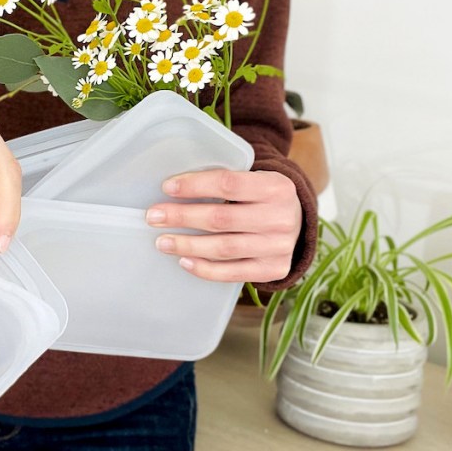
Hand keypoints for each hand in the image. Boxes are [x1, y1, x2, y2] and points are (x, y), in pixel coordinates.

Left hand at [145, 169, 300, 282]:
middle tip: (154, 216)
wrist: (297, 221)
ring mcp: (278, 247)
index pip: (229, 184)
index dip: (195, 186)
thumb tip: (173, 188)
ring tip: (163, 241)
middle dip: (182, 217)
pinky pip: (232, 272)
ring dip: (187, 245)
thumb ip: (224, 182)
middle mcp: (281, 218)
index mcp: (276, 187)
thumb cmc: (263, 197)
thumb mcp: (255, 179)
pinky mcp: (273, 269)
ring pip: (224, 248)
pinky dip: (205, 268)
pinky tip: (184, 260)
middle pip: (222, 219)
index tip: (167, 187)